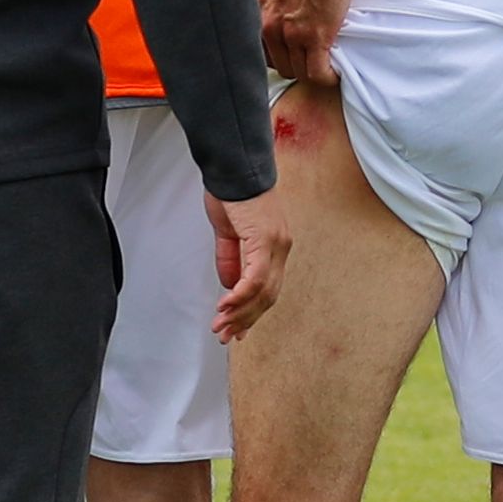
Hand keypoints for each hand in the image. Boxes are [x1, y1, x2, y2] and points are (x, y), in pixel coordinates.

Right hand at [205, 188, 290, 340]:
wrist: (233, 166)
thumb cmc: (231, 191)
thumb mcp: (228, 232)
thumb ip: (231, 259)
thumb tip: (230, 285)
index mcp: (275, 246)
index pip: (269, 288)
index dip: (253, 312)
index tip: (238, 329)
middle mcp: (281, 247)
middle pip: (268, 296)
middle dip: (245, 320)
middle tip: (226, 335)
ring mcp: (276, 244)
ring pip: (262, 291)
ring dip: (239, 313)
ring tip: (221, 326)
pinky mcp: (265, 240)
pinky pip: (254, 277)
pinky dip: (240, 295)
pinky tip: (225, 306)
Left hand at [259, 0, 352, 87]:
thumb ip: (271, 13)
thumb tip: (278, 28)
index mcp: (257, 19)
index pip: (262, 58)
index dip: (281, 60)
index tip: (292, 60)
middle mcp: (268, 29)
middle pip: (282, 68)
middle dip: (298, 66)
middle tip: (313, 60)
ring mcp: (291, 34)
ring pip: (300, 74)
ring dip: (314, 71)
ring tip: (325, 63)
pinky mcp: (314, 36)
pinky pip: (317, 73)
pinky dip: (327, 77)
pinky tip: (333, 72)